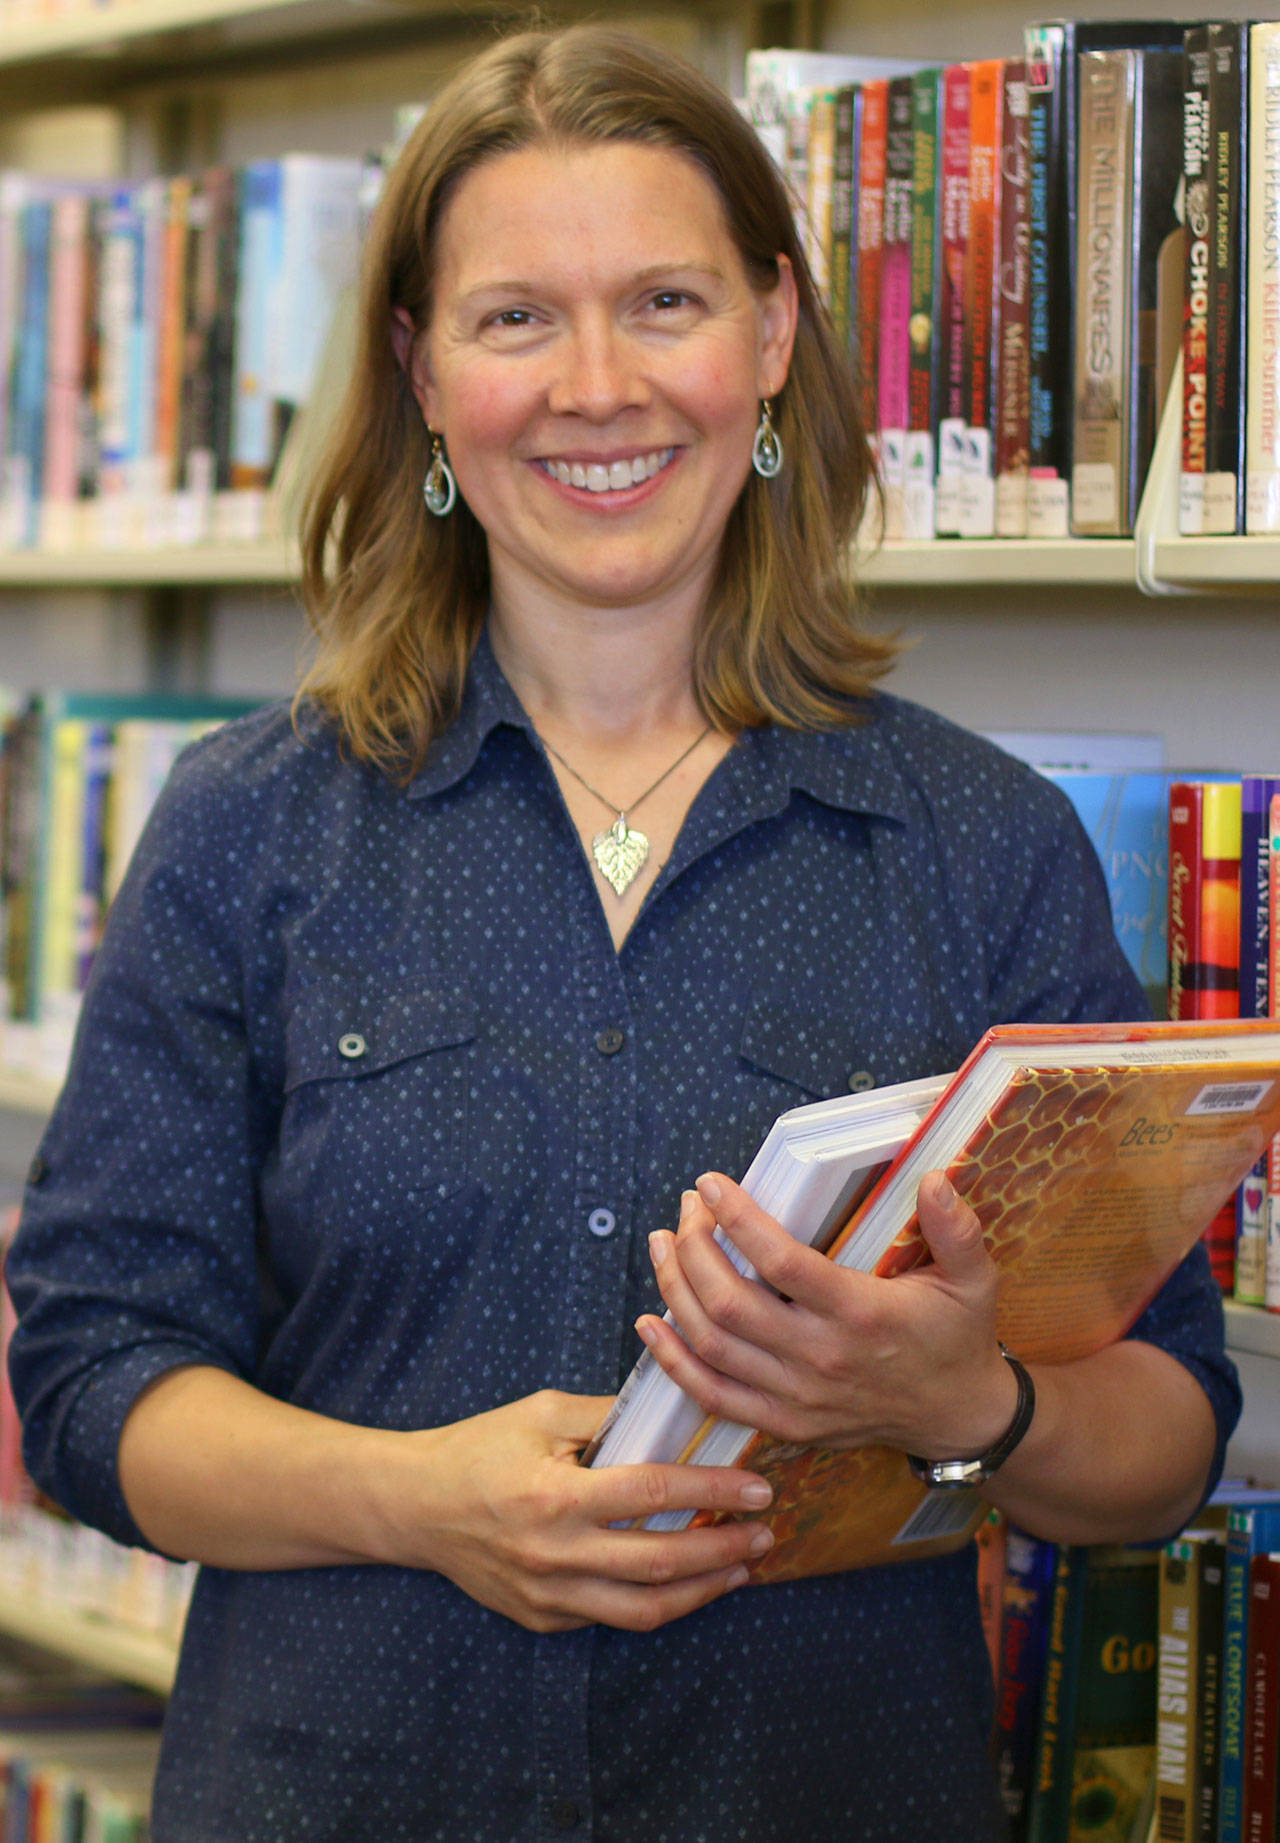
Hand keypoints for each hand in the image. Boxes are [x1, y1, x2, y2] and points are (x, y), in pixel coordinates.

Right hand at [368, 1389, 777, 1632]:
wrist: (415, 1506)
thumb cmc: (479, 1448)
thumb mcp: (541, 1413)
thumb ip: (607, 1415)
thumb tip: (674, 1410)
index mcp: (555, 1496)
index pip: (652, 1496)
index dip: (712, 1493)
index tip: (756, 1488)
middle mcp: (555, 1555)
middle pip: (661, 1564)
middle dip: (725, 1550)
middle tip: (765, 1533)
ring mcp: (548, 1596)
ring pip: (645, 1609)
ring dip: (703, 1590)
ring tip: (740, 1566)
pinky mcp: (543, 1619)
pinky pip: (612, 1618)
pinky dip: (657, 1602)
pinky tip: (686, 1580)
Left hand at [635, 1171, 1017, 1459]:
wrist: (958, 1415)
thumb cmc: (958, 1336)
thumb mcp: (973, 1279)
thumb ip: (957, 1229)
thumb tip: (935, 1178)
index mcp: (860, 1313)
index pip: (780, 1261)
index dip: (736, 1218)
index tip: (710, 1183)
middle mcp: (820, 1358)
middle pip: (730, 1302)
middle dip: (694, 1248)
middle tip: (686, 1209)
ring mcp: (797, 1398)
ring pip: (712, 1344)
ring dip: (675, 1290)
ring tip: (662, 1243)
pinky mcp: (784, 1424)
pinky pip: (713, 1395)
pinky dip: (672, 1361)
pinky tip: (651, 1322)